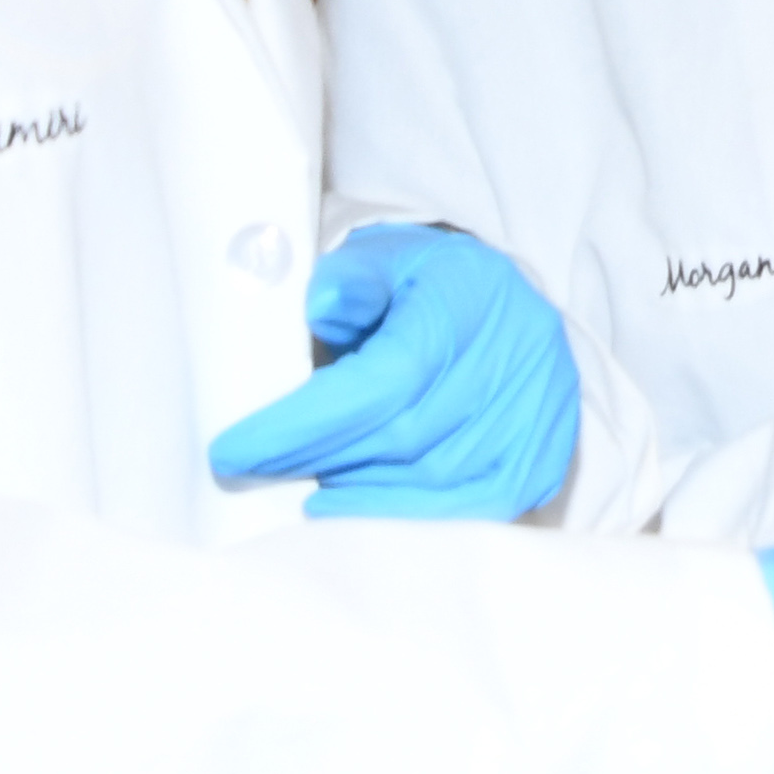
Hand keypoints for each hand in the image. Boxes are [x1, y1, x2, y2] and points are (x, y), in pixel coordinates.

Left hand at [207, 225, 579, 519]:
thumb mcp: (383, 257)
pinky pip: (471, 510)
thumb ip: (351, 280)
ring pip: (436, 482)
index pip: (383, 381)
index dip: (307, 424)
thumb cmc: (425, 284)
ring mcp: (534, 418)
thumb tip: (325, 304)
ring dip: (361, 494)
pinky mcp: (537, 463)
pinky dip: (409, 517)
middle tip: (260, 468)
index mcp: (468, 302)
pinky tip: (360, 512)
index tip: (236, 450)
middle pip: (404, 438)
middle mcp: (514, 361)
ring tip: (308, 487)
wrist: (501, 303)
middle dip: (321, 459)